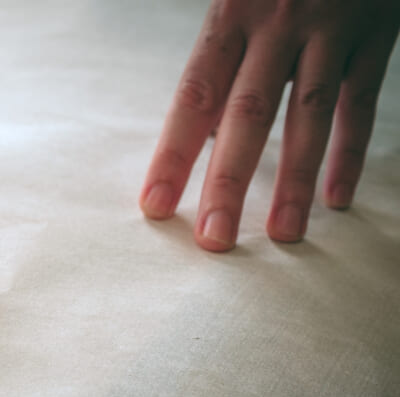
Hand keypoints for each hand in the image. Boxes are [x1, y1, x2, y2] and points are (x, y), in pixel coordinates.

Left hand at [140, 0, 399, 250]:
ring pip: (309, 117)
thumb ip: (216, 50)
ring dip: (297, 182)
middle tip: (213, 241)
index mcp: (231, 14)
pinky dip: (352, 151)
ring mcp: (330, 31)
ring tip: (283, 237)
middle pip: (247, 116)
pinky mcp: (375, 35)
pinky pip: (361, 101)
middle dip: (228, 184)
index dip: (173, 154)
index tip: (154, 206)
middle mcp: (277, 25)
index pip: (194, 97)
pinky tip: (338, 199)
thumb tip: (198, 122)